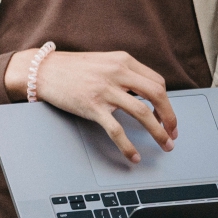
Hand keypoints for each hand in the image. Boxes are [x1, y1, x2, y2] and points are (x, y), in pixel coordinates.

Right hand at [4, 49, 176, 161]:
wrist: (44, 70)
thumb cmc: (73, 68)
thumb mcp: (104, 62)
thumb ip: (124, 74)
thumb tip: (145, 95)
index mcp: (123, 60)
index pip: (156, 81)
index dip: (167, 102)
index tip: (168, 116)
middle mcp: (117, 72)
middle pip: (157, 94)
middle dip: (170, 117)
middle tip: (173, 133)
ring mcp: (105, 90)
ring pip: (142, 112)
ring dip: (158, 132)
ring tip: (165, 145)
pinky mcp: (92, 106)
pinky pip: (117, 130)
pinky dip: (129, 146)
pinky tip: (134, 156)